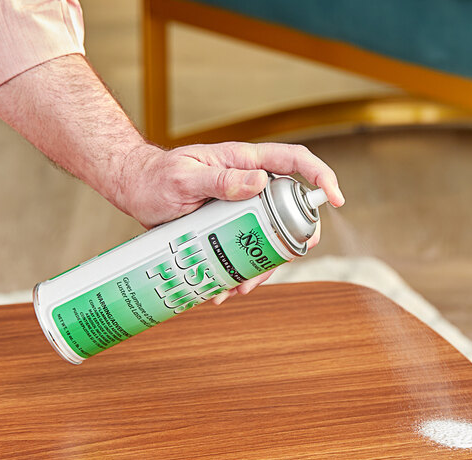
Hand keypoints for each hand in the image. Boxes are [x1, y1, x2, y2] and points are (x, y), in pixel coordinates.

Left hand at [118, 141, 343, 301]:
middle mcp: (249, 184)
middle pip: (289, 208)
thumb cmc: (156, 177)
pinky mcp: (229, 226)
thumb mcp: (185, 178)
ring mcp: (241, 207)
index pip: (294, 161)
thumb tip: (260, 181)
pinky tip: (225, 287)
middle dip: (293, 239)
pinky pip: (247, 248)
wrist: (136, 190)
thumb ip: (221, 178)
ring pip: (269, 236)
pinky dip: (241, 271)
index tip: (336, 200)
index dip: (320, 177)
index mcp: (244, 163)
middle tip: (283, 261)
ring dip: (263, 265)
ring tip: (240, 287)